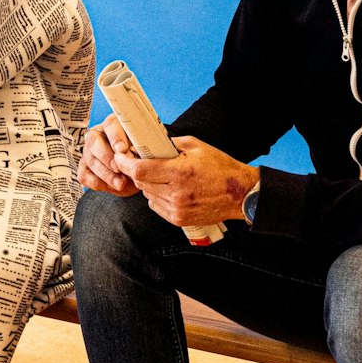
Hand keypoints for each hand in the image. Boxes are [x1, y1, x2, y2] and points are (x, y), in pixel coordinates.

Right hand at [79, 115, 139, 196]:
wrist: (138, 174)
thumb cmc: (141, 158)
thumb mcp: (144, 152)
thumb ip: (138, 151)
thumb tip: (132, 157)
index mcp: (115, 126)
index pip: (110, 125)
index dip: (115, 137)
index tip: (122, 149)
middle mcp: (98, 136)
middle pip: (94, 141)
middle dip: (107, 156)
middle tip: (119, 168)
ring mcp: (88, 152)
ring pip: (90, 160)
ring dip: (106, 174)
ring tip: (121, 183)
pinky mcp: (84, 168)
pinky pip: (84, 175)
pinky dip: (98, 183)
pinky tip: (112, 187)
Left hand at [118, 136, 257, 228]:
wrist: (241, 194)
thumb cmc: (220, 168)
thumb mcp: (197, 147)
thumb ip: (170, 144)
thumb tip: (148, 143)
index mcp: (180, 172)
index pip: (140, 170)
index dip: (125, 163)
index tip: (121, 157)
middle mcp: (176, 193)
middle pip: (141, 182)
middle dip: (137, 172)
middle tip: (142, 163)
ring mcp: (177, 209)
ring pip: (147, 194)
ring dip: (148, 184)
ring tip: (162, 177)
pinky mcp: (178, 219)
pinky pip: (156, 206)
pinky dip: (156, 197)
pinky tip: (169, 189)